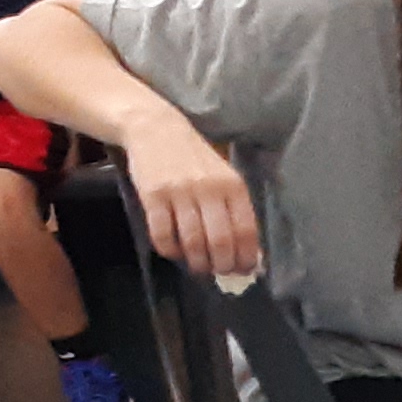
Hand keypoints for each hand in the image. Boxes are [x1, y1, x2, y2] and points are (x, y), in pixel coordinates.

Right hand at [131, 119, 262, 281]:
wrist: (156, 129)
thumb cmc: (195, 159)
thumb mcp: (224, 177)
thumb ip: (235, 210)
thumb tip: (249, 252)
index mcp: (233, 185)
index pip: (246, 230)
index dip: (246, 257)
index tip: (242, 271)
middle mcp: (209, 189)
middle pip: (221, 241)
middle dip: (222, 265)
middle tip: (219, 272)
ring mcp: (180, 192)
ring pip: (192, 241)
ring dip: (197, 263)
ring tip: (198, 267)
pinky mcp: (152, 195)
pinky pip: (162, 234)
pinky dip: (170, 251)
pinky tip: (175, 252)